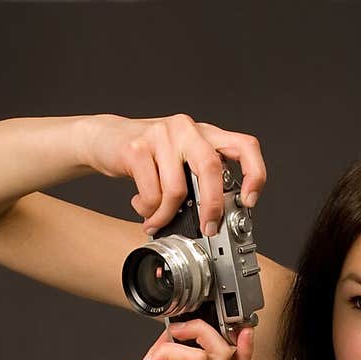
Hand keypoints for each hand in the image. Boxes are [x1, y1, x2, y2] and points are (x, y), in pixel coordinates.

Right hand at [80, 112, 266, 236]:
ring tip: (157, 221)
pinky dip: (149, 211)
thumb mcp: (181, 163)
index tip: (249, 201)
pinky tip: (143, 207)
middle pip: (211, 167)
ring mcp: (161, 135)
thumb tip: (217, 221)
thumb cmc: (149, 157)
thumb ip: (200, 182)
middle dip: (212, 206)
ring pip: (177, 189)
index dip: (254, 173)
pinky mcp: (137, 147)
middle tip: (208, 229)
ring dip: (167, 216)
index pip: (244, 146)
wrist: (106, 139)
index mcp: (205, 134)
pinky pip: (152, 193)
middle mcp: (187, 129)